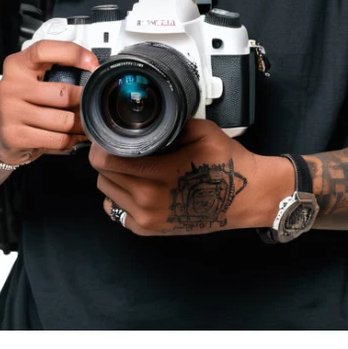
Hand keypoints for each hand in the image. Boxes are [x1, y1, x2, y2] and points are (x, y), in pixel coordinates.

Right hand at [0, 39, 98, 165]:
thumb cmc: (24, 101)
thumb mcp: (33, 78)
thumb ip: (56, 69)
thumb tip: (93, 69)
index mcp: (17, 65)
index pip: (44, 50)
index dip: (72, 53)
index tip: (92, 64)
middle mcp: (11, 86)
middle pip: (62, 93)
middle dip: (84, 101)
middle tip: (92, 103)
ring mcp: (11, 112)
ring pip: (63, 120)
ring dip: (80, 124)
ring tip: (84, 122)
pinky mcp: (16, 136)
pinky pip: (57, 139)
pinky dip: (71, 140)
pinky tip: (72, 136)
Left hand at [90, 119, 291, 236]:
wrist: (245, 197)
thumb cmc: (226, 161)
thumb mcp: (200, 130)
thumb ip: (168, 124)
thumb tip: (143, 119)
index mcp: (158, 174)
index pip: (106, 160)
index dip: (101, 143)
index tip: (107, 132)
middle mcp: (147, 200)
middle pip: (102, 175)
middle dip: (106, 157)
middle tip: (119, 144)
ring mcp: (146, 218)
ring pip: (106, 192)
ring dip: (112, 176)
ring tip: (129, 162)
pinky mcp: (148, 230)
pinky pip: (115, 210)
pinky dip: (118, 195)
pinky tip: (134, 183)